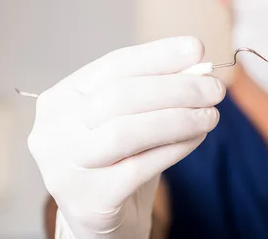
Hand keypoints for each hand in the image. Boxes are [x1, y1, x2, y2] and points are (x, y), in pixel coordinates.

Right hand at [28, 37, 224, 238]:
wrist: (103, 220)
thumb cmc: (119, 159)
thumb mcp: (133, 118)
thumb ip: (157, 90)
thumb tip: (197, 65)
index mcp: (61, 99)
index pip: (114, 65)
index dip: (158, 55)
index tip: (197, 48)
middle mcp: (53, 131)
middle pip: (121, 95)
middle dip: (177, 88)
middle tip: (215, 90)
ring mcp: (64, 168)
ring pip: (128, 131)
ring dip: (179, 118)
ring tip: (211, 115)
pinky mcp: (87, 200)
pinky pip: (141, 166)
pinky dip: (176, 147)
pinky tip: (197, 138)